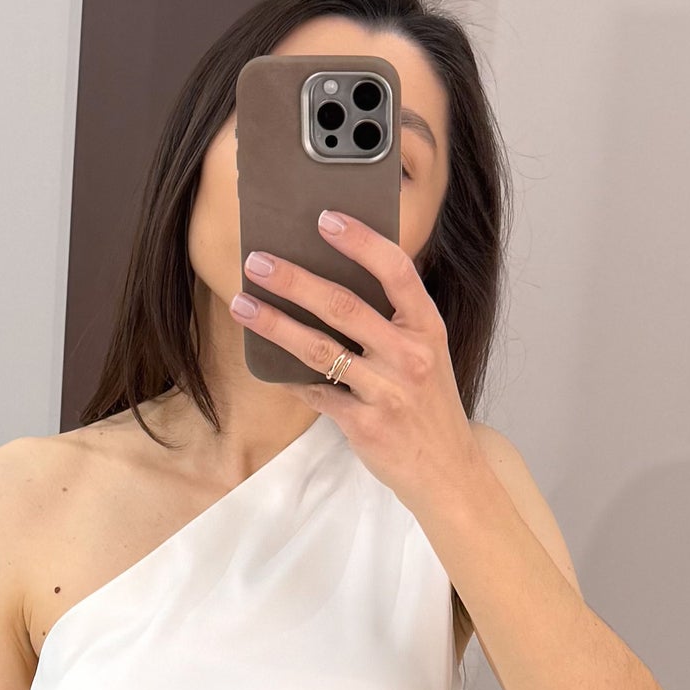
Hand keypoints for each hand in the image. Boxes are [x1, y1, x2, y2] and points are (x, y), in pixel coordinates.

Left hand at [229, 213, 485, 528]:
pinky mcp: (365, 424)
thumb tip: (332, 278)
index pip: (396, 271)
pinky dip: (288, 376)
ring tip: (242, 303)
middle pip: (344, 306)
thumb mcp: (427, 353)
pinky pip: (315, 392)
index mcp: (427, 327)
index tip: (325, 218)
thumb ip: (392, 320)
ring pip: (320, 349)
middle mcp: (410, 356)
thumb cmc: (428, 404)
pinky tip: (263, 361)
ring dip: (275, 324)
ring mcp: (388, 391)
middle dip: (295, 280)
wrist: (447, 470)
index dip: (361, 241)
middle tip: (258, 261)